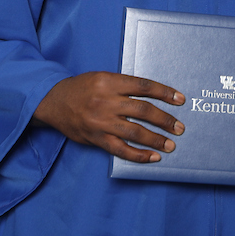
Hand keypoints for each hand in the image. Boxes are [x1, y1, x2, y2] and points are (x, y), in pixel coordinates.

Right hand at [33, 72, 185, 162]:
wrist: (54, 101)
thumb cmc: (82, 88)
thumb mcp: (102, 77)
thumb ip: (124, 86)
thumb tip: (153, 96)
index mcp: (110, 82)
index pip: (144, 87)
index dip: (164, 93)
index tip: (180, 99)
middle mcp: (106, 101)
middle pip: (143, 110)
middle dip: (165, 120)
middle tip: (180, 127)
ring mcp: (101, 122)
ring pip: (135, 132)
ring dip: (156, 140)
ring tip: (171, 145)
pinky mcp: (96, 138)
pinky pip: (120, 149)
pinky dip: (138, 155)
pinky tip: (153, 157)